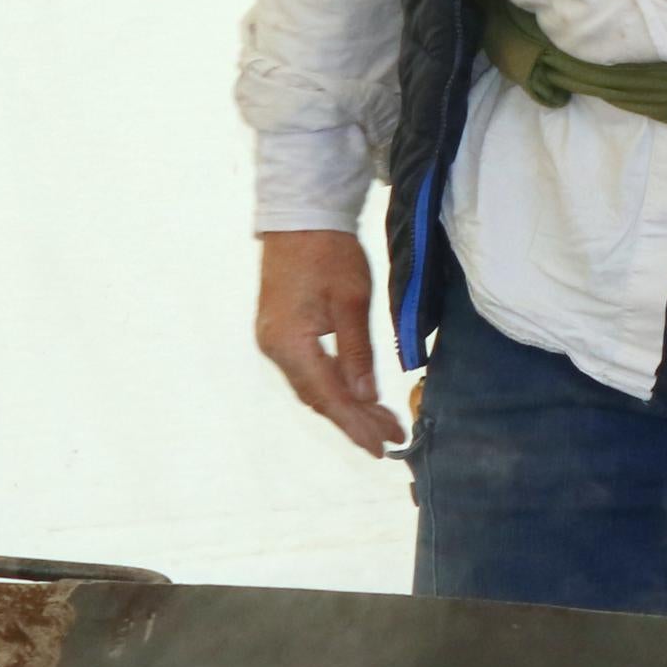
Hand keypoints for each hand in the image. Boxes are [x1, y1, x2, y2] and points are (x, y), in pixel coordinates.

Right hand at [256, 230, 402, 455]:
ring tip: (383, 425)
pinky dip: (336, 388)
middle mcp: (275, 349)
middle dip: (356, 421)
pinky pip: (310, 372)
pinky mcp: (282, 335)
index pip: (328, 396)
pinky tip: (361, 397)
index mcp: (289, 343)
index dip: (356, 424)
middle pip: (319, 398)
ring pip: (314, 388)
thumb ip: (358, 353)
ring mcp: (275, 342)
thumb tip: (367, 397)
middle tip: (392, 440)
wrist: (300, 220)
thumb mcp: (352, 301)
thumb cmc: (329, 253)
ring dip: (348, 408)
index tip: (383, 446)